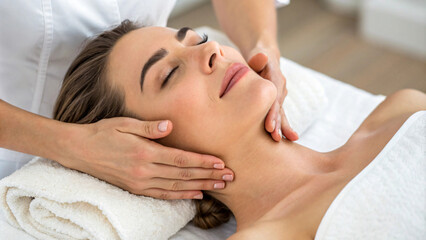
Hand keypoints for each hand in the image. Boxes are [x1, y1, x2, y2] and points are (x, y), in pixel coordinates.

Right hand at [57, 117, 233, 199]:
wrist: (79, 151)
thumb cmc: (103, 133)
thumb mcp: (124, 123)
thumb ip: (148, 127)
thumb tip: (169, 126)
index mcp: (144, 152)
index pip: (180, 159)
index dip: (202, 161)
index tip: (220, 162)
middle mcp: (144, 170)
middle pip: (183, 174)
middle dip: (208, 175)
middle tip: (229, 177)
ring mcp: (140, 182)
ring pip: (176, 186)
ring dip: (199, 186)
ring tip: (219, 186)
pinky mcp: (136, 189)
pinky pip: (163, 195)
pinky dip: (180, 196)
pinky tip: (195, 195)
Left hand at [247, 49, 297, 141]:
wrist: (264, 57)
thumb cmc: (256, 57)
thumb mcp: (257, 54)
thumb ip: (258, 57)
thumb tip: (261, 57)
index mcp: (275, 76)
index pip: (274, 97)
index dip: (272, 112)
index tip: (269, 126)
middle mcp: (280, 87)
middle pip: (279, 107)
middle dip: (277, 123)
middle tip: (275, 138)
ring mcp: (279, 95)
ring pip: (281, 112)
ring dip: (281, 127)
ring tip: (281, 140)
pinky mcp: (276, 101)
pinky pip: (280, 114)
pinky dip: (282, 126)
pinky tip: (287, 139)